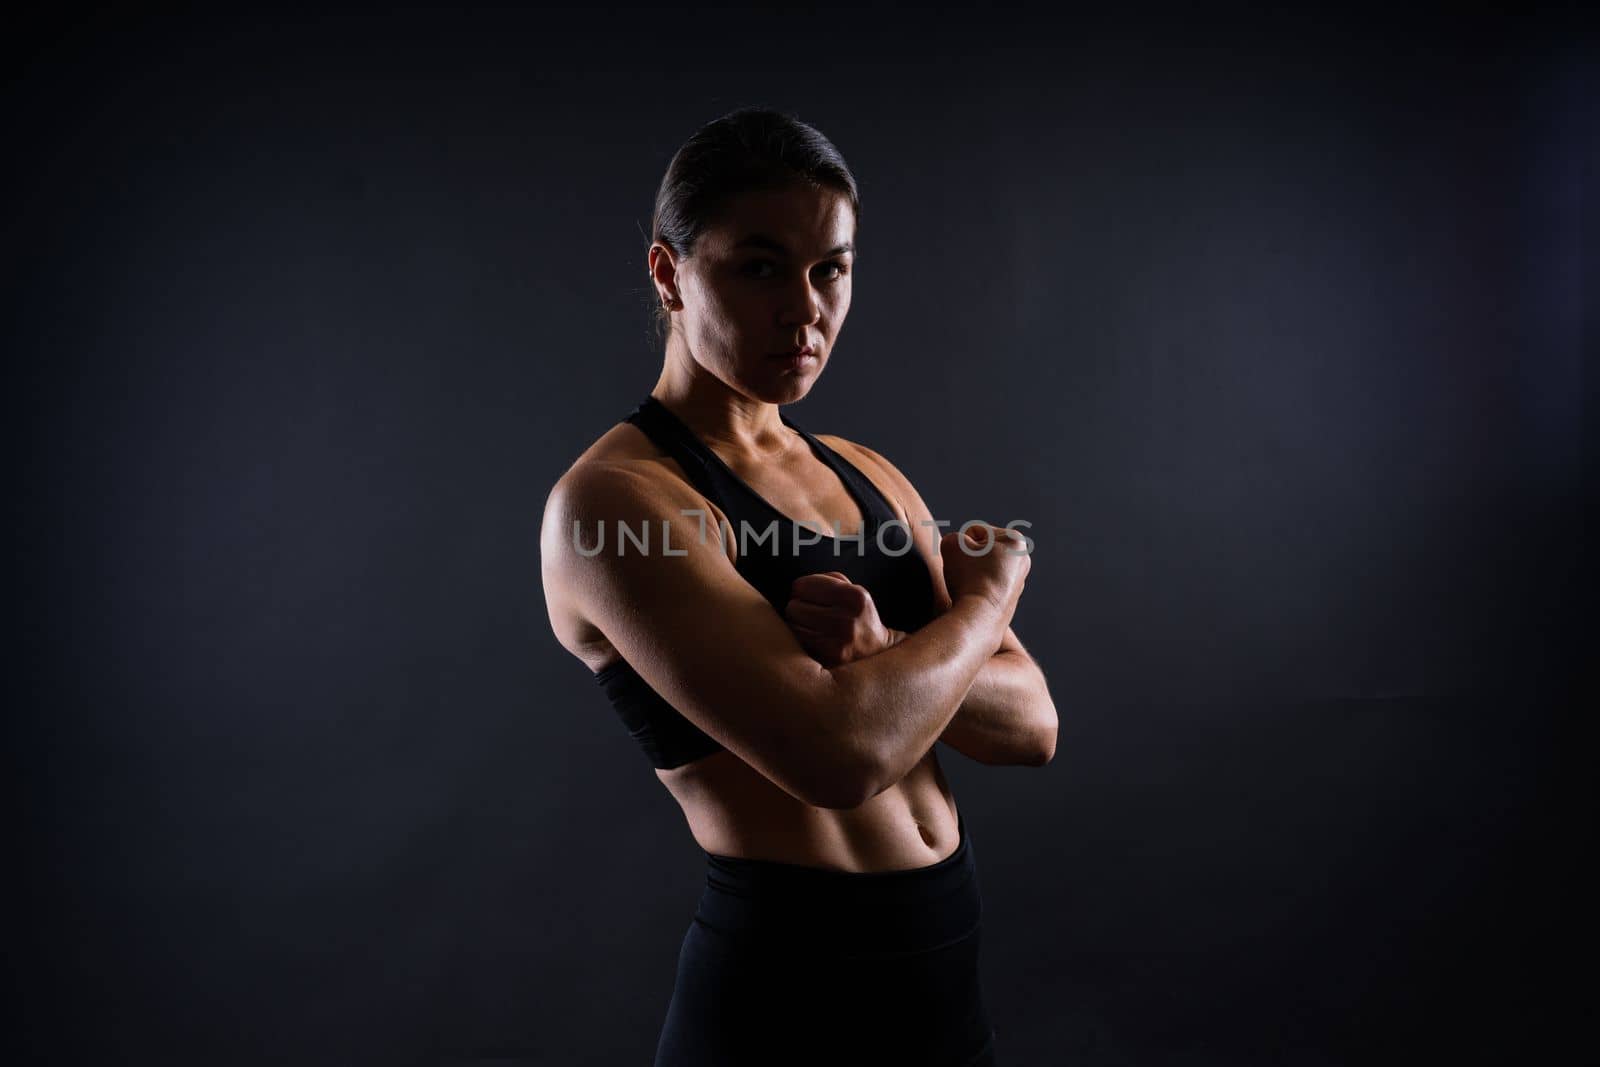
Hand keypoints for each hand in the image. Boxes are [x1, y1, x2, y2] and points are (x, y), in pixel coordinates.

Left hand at [784, 571, 905, 666]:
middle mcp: (846, 620)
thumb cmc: (859, 616)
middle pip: (793, 607)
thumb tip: (798, 587)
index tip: (805, 593)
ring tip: (811, 624)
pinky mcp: (828, 659)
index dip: (801, 588)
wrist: (877, 651)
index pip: (803, 585)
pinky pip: (798, 642)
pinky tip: (812, 636)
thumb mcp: (854, 591)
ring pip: (792, 626)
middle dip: (798, 606)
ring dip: (798, 623)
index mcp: (854, 597)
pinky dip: (801, 638)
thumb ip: (828, 580)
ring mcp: (837, 642)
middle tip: (808, 610)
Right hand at [939, 523, 1030, 620]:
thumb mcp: (952, 543)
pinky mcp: (1009, 599)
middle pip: (981, 549)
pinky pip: (985, 585)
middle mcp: (1022, 560)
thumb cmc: (968, 577)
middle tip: (965, 572)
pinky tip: (973, 597)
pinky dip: (976, 588)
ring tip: (969, 585)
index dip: (961, 544)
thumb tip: (959, 552)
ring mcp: (1018, 581)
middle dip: (968, 557)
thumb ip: (954, 538)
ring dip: (971, 572)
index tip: (964, 560)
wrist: (979, 617)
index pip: (974, 531)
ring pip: (982, 567)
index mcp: (1015, 541)